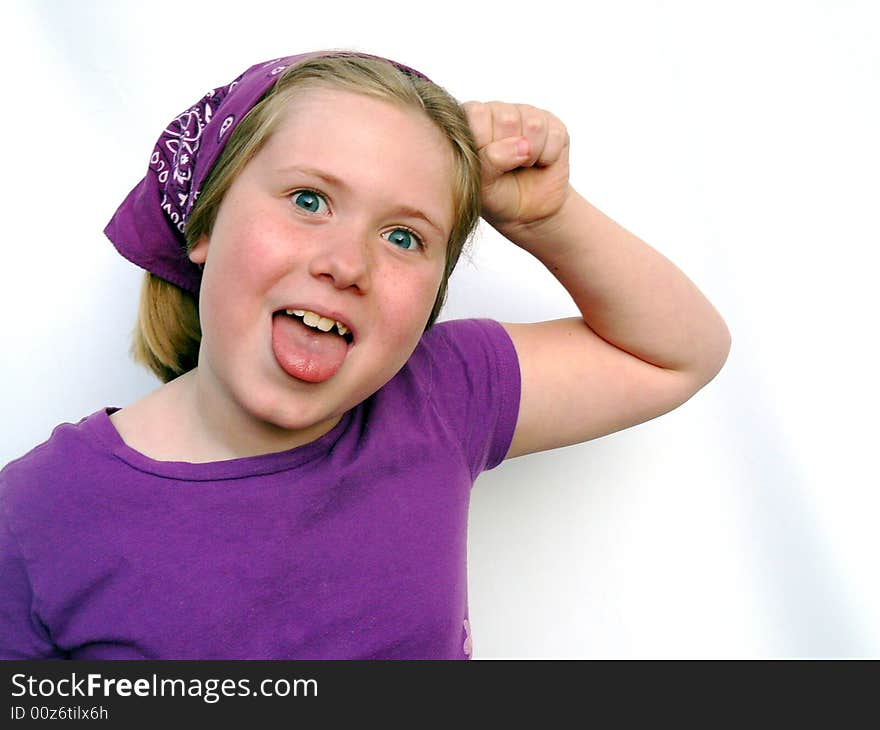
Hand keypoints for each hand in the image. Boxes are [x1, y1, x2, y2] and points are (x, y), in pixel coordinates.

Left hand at [462, 100, 571, 239]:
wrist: (527, 210)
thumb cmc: (496, 194)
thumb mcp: (482, 185)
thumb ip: (488, 162)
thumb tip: (519, 146)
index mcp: (471, 120)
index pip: (476, 114)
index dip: (484, 143)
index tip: (486, 165)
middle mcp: (497, 111)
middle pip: (507, 119)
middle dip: (508, 152)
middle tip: (506, 167)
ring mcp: (526, 113)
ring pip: (534, 125)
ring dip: (530, 156)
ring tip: (522, 165)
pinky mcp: (553, 124)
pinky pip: (554, 135)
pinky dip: (547, 157)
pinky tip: (539, 162)